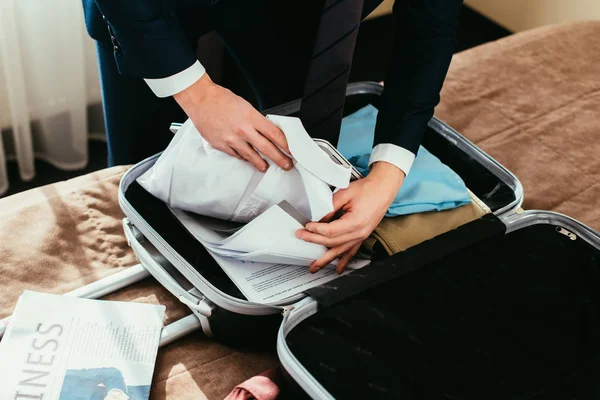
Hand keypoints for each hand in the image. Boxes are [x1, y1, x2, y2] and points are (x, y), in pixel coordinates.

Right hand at [174, 74, 292, 171]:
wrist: (200, 99)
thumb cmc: (221, 99)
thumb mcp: (246, 105)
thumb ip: (256, 120)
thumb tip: (267, 132)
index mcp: (252, 117)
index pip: (275, 134)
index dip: (286, 145)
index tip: (291, 151)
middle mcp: (243, 130)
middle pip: (267, 148)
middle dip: (280, 159)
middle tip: (286, 165)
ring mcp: (232, 139)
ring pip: (251, 156)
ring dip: (261, 164)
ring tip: (266, 167)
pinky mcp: (222, 145)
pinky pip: (237, 155)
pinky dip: (244, 158)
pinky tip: (247, 159)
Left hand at [296, 162, 404, 273]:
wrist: (383, 189)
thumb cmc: (367, 190)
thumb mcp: (345, 194)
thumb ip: (330, 207)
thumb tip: (318, 218)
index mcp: (355, 222)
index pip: (330, 231)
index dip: (316, 230)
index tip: (306, 226)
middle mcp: (359, 233)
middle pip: (332, 241)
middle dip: (314, 241)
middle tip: (302, 237)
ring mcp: (361, 236)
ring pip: (340, 251)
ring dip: (326, 260)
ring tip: (314, 266)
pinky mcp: (362, 236)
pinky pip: (351, 252)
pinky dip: (344, 261)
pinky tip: (338, 269)